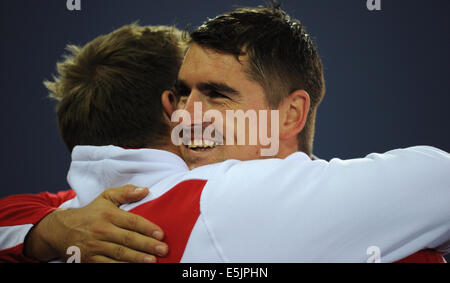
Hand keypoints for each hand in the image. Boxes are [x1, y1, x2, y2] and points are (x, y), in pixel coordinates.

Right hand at [24, 185, 167, 262]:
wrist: (59, 230)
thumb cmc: (89, 213)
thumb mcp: (105, 198)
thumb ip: (125, 193)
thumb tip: (144, 190)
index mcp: (108, 215)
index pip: (132, 221)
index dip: (147, 228)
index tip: (161, 234)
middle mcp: (102, 230)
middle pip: (128, 239)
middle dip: (147, 245)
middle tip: (163, 250)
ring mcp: (96, 247)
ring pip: (119, 253)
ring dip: (136, 258)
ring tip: (152, 261)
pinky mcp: (90, 260)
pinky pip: (108, 265)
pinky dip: (121, 267)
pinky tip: (133, 268)